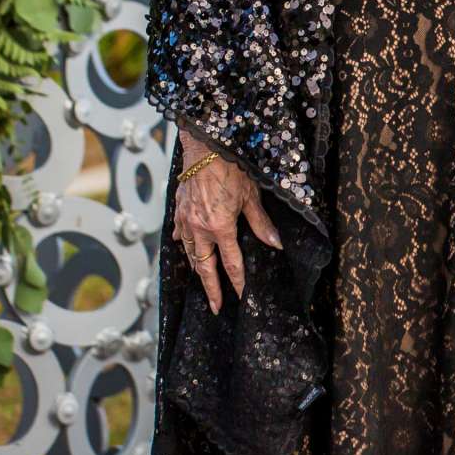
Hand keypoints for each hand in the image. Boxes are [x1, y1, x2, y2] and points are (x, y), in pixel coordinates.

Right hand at [170, 130, 279, 314]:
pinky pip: (179, 235)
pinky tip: (184, 248)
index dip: (236, 282)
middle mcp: (199, 229)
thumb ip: (261, 223)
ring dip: (197, 269)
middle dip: (211, 289)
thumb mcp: (252, 196)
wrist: (204, 148)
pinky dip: (183, 244)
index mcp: (220, 227)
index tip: (239, 297)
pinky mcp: (178, 212)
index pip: (231, 263)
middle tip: (216, 306)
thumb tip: (275, 244)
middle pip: (204, 267)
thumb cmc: (231, 169)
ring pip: (189, 253)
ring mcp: (185, 222)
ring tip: (204, 283)